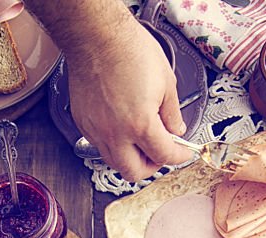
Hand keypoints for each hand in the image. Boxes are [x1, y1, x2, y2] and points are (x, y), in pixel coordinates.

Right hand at [66, 19, 191, 181]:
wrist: (97, 37)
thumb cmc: (129, 51)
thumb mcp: (166, 82)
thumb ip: (172, 114)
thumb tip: (175, 130)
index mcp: (140, 125)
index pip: (164, 156)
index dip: (179, 156)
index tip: (182, 152)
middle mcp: (116, 134)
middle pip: (134, 172)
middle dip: (151, 166)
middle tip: (159, 153)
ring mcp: (96, 130)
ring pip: (114, 162)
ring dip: (130, 158)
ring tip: (140, 142)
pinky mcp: (83, 123)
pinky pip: (99, 145)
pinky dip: (113, 144)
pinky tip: (121, 128)